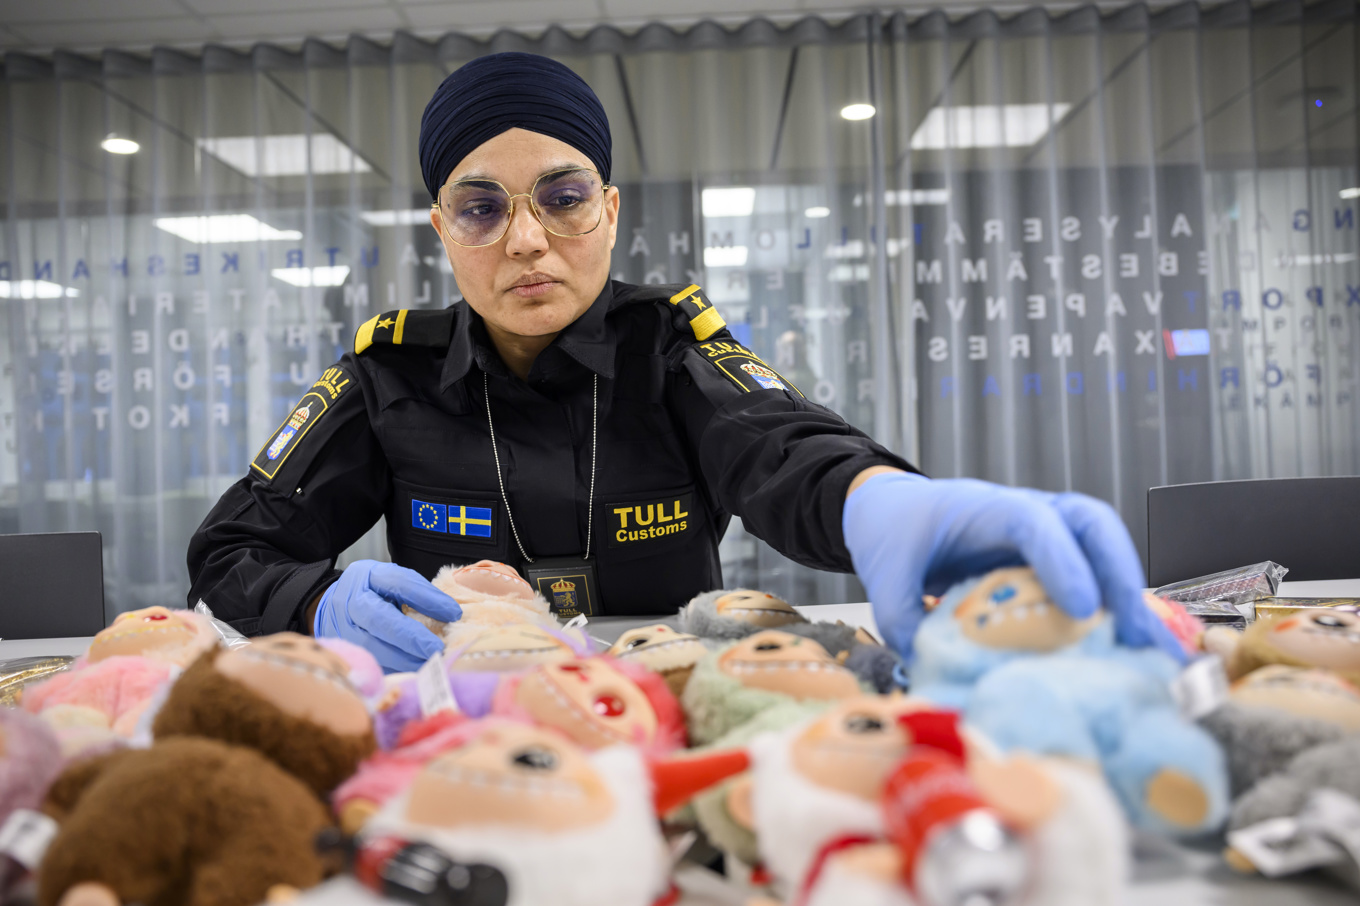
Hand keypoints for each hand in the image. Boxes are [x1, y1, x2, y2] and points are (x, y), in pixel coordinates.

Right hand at [313, 560, 461, 672]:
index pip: (399, 584)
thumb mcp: (390, 580)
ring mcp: (344, 634)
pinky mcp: (345, 657)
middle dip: (412, 638)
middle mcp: (350, 607)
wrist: (331, 608)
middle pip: (381, 622)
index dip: (426, 598)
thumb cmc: (369, 592)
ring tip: (431, 664)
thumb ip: (418, 592)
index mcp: (366, 580)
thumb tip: (451, 613)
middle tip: (437, 649)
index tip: (454, 613)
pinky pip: (372, 667)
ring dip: (406, 660)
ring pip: (374, 649)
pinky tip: (416, 674)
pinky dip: (396, 672)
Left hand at [843, 472, 1184, 662]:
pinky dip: (1115, 606)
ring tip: (1146, 648)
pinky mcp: (1052, 560)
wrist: (893, 511)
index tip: (1080, 609)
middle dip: (1119, 573)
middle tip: (1134, 631)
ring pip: (1103, 545)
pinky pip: (1094, 572)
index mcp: (983, 509)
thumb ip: (904, 618)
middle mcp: (1025, 513)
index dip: (1063, 562)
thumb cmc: (896, 533)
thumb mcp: (884, 576)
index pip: (1034, 523)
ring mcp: (1045, 534)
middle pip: (1090, 523)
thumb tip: (933, 666)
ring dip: (1127, 593)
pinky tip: (1129, 648)